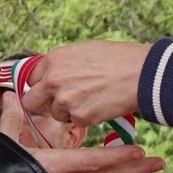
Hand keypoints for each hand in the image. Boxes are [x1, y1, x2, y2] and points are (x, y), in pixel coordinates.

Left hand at [24, 41, 152, 127]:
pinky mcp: (80, 117)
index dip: (41, 85)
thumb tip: (51, 73)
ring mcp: (65, 100)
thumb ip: (62, 63)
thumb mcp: (83, 50)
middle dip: (44, 103)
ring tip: (90, 99)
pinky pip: (75, 122)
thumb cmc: (117, 58)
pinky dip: (86, 118)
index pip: (31, 79)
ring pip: (56, 114)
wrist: (141, 73)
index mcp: (53, 60)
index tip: (49, 90)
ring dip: (68, 111)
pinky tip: (99, 105)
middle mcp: (53, 80)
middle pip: (32, 101)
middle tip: (61, 102)